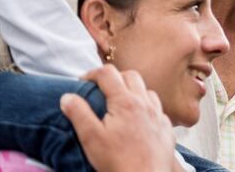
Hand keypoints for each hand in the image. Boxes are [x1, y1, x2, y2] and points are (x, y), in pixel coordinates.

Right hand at [60, 65, 178, 171]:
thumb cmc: (116, 161)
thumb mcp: (91, 137)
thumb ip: (79, 113)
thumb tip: (68, 96)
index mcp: (125, 102)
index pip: (108, 74)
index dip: (92, 73)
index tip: (83, 82)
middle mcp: (145, 103)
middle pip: (131, 76)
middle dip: (114, 78)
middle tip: (101, 90)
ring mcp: (158, 115)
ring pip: (147, 91)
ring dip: (133, 91)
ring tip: (120, 105)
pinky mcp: (166, 128)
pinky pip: (158, 110)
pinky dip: (146, 109)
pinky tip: (139, 121)